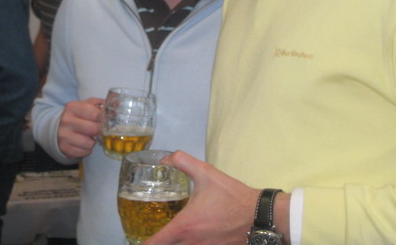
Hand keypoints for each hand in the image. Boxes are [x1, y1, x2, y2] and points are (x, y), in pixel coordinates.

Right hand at [57, 97, 103, 158]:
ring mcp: (64, 135)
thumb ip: (101, 104)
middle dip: (100, 131)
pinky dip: (87, 149)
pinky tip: (83, 143)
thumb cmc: (77, 116)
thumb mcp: (86, 105)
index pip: (95, 113)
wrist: (58, 128)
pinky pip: (84, 152)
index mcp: (72, 107)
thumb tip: (117, 104)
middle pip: (93, 129)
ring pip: (89, 143)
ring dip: (93, 142)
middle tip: (100, 130)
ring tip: (90, 137)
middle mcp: (66, 121)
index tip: (106, 121)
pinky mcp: (65, 148)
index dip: (103, 119)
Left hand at [143, 151, 259, 244]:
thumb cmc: (231, 195)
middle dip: (158, 244)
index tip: (137, 240)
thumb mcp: (205, 173)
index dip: (144, 243)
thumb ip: (182, 161)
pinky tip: (186, 240)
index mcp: (185, 227)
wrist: (259, 215)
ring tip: (168, 238)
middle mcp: (192, 244)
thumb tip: (165, 159)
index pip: (156, 243)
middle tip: (153, 237)